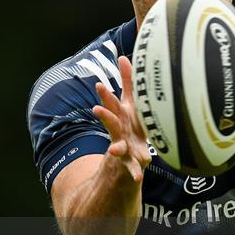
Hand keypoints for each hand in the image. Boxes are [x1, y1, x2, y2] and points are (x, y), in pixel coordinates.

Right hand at [92, 56, 150, 182]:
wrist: (125, 159)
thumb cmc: (130, 126)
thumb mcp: (129, 104)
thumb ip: (128, 81)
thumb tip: (124, 56)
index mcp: (120, 116)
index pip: (111, 104)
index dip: (105, 95)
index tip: (99, 85)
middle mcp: (119, 131)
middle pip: (111, 122)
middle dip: (106, 115)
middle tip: (97, 110)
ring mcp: (124, 148)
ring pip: (118, 146)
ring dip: (116, 148)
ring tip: (113, 149)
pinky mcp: (132, 163)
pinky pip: (133, 169)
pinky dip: (134, 173)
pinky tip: (137, 178)